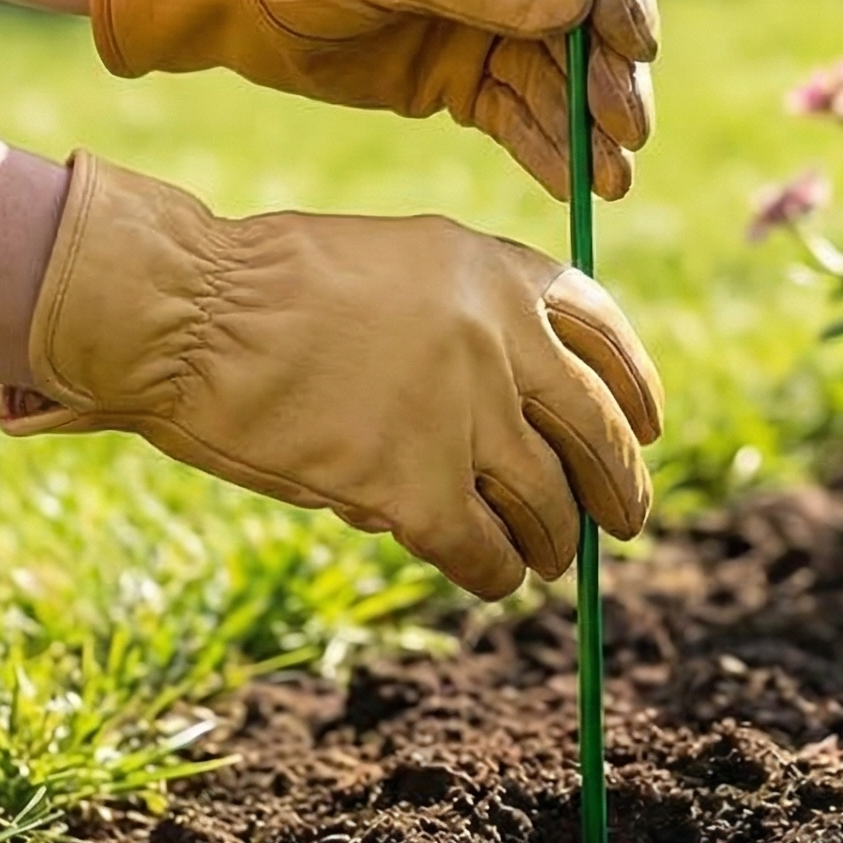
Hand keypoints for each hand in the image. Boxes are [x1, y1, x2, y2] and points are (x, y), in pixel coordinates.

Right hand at [1, 153, 663, 597]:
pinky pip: (485, 554)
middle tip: (626, 521)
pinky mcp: (417, 488)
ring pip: (550, 505)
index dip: (638, 389)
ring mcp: (466, 415)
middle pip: (600, 431)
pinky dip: (494, 575)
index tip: (650, 426)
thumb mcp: (399, 264)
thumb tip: (528, 415)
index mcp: (498, 269)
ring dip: (555, 542)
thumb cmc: (269, 286)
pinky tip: (487, 579)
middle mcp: (502, 337)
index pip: (606, 334)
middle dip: (622, 486)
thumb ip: (471, 317)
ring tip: (544, 559)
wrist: (192, 313)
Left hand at [86, 0, 655, 200]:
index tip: (636, 41)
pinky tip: (576, 185)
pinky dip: (548, 148)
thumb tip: (579, 0)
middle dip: (609, 72)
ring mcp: (482, 19)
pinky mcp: (455, 79)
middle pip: (584, 14)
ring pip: (557, 74)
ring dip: (589, 124)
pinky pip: (517, 115)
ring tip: (613, 178)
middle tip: (629, 128)